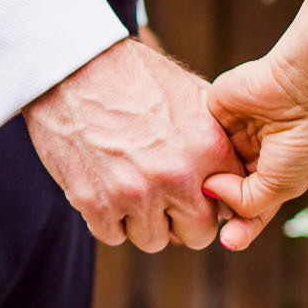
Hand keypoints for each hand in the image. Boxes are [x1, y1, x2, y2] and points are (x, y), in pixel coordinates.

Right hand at [25, 31, 242, 251]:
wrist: (72, 68)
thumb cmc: (133, 76)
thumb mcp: (191, 94)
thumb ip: (218, 134)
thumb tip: (235, 170)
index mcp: (207, 150)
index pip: (230, 206)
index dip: (212, 201)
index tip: (196, 192)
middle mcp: (176, 176)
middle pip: (196, 235)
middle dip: (182, 221)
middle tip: (164, 200)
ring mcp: (134, 193)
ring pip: (153, 240)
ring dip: (143, 221)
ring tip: (131, 189)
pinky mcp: (95, 202)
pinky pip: (112, 235)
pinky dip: (108, 219)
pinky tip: (105, 189)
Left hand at [201, 54, 307, 250]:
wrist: (304, 84)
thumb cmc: (304, 137)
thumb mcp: (283, 182)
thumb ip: (247, 202)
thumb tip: (210, 191)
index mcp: (277, 176)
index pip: (250, 212)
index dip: (239, 229)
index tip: (227, 242)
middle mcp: (254, 159)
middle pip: (225, 194)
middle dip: (215, 208)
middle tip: (207, 219)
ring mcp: (233, 139)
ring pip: (207, 171)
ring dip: (202, 183)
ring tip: (202, 190)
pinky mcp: (213, 117)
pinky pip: (193, 141)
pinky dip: (190, 154)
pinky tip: (187, 164)